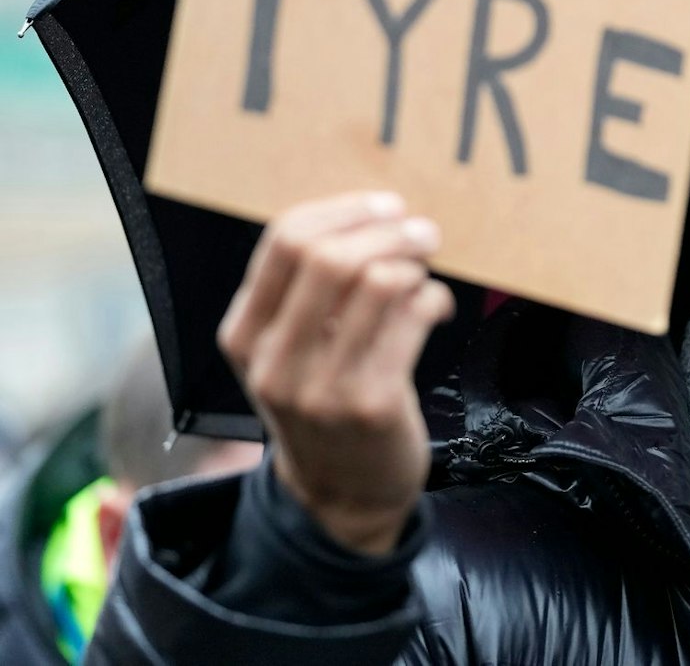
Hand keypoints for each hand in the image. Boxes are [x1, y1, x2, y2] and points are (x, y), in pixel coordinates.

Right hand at [217, 191, 454, 554]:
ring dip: (416, 263)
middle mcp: (273, 360)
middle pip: (330, 255)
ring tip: (426, 273)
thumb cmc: (325, 400)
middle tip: (424, 232)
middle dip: (389, 231)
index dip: (344, 210)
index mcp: (244, 334)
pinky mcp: (371, 404)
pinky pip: (412, 318)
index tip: (384, 206)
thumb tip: (366, 213)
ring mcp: (320, 387)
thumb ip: (305, 292)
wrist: (341, 494)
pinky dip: (434, 300)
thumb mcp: (290, 350)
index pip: (283, 241)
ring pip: (378, 281)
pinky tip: (436, 309)